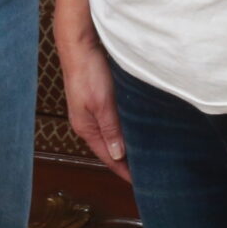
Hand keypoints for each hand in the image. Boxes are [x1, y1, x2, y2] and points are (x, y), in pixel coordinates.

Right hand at [53, 0, 129, 180]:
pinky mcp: (98, 99)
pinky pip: (113, 121)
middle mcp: (88, 123)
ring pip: (112, 134)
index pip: (108, 157)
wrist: (79, 45)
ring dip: (126, 144)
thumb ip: (111, 129)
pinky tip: (136, 128)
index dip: (123, 170)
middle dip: (125, 161)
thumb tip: (119, 156)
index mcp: (86, 128)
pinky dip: (124, 128)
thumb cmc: (88, 73)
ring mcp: (92, 111)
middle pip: (109, 148)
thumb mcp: (102, 104)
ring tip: (145, 153)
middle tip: (147, 170)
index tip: (140, 182)